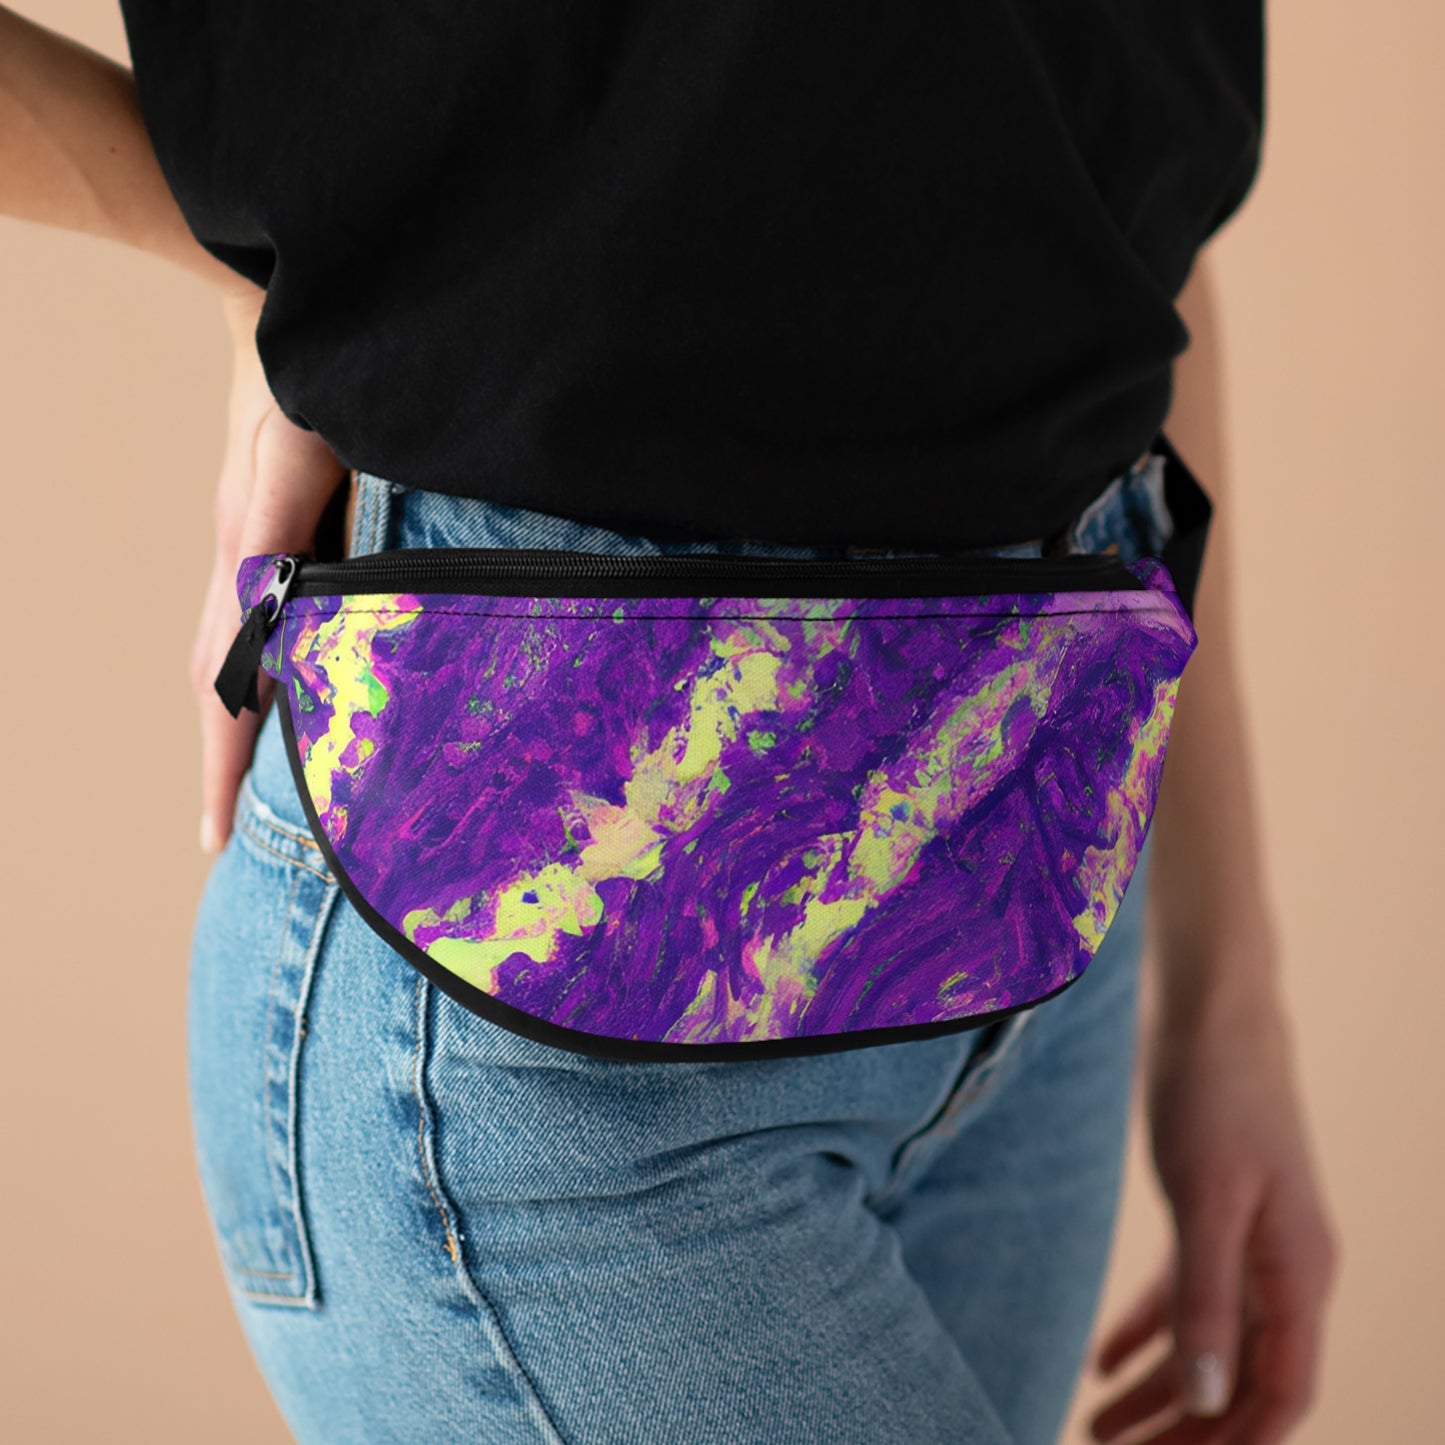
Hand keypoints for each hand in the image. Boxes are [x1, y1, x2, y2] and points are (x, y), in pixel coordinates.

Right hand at [191, 286, 347, 852]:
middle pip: (216, 682)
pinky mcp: (275, 528)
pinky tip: (286, 688)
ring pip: (231, 654)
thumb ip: (280, 530)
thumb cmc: (299, 372)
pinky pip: (256, 617)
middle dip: (221, 762)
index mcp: (248, 558)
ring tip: (249, 787)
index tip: (214, 838)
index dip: (222, 762)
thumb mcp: (295, 451)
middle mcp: (243, 561)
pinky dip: (258, 669)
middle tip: (226, 838)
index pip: (222, 682)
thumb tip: (268, 617)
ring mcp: (254, 545)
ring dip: (237, 723)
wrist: (281, 306)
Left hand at [1088, 970, 1339, 1443]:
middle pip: (1239, 1380)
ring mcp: (1249, 1240)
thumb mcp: (1207, 1197)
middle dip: (1183, 1430)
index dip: (1231, 1444)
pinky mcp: (1212, 1212)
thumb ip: (1207, 1297)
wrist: (1211, 1009)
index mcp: (1300, 1273)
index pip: (1280, 1394)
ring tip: (1092, 1427)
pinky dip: (1147, 1332)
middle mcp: (1282, 1268)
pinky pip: (1185, 1295)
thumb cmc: (1216, 1092)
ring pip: (1208, 1342)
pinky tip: (1101, 1362)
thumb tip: (1209, 1402)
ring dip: (1156, 1392)